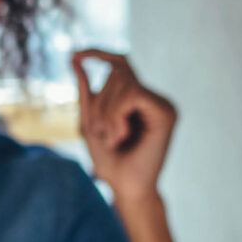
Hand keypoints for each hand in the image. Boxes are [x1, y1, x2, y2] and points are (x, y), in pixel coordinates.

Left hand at [74, 50, 177, 203]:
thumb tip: (75, 60)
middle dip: (100, 101)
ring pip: (124, 81)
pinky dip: (117, 114)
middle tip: (104, 134)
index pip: (121, 63)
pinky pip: (133, 94)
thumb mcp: (90, 123)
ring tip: (113, 137)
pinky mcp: (166, 113)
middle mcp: (152, 98)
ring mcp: (162, 104)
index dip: (99, 53)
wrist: (126, 189)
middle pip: (118, 72)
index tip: (75, 54)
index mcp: (138, 99)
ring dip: (107, 111)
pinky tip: (122, 134)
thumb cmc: (110, 162)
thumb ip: (86, 94)